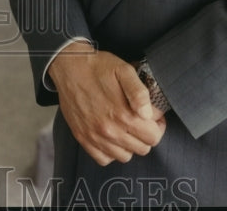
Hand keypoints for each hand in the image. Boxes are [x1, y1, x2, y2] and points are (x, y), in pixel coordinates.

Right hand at [48, 41, 166, 165]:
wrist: (68, 66)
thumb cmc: (97, 67)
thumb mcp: (124, 70)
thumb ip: (139, 92)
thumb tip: (148, 114)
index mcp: (123, 114)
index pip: (153, 137)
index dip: (158, 126)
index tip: (153, 117)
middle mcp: (109, 130)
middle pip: (142, 149)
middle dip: (146, 135)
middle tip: (141, 121)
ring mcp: (94, 136)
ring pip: (124, 156)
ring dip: (129, 144)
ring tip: (126, 128)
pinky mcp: (82, 137)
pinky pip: (103, 159)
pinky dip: (110, 152)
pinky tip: (111, 137)